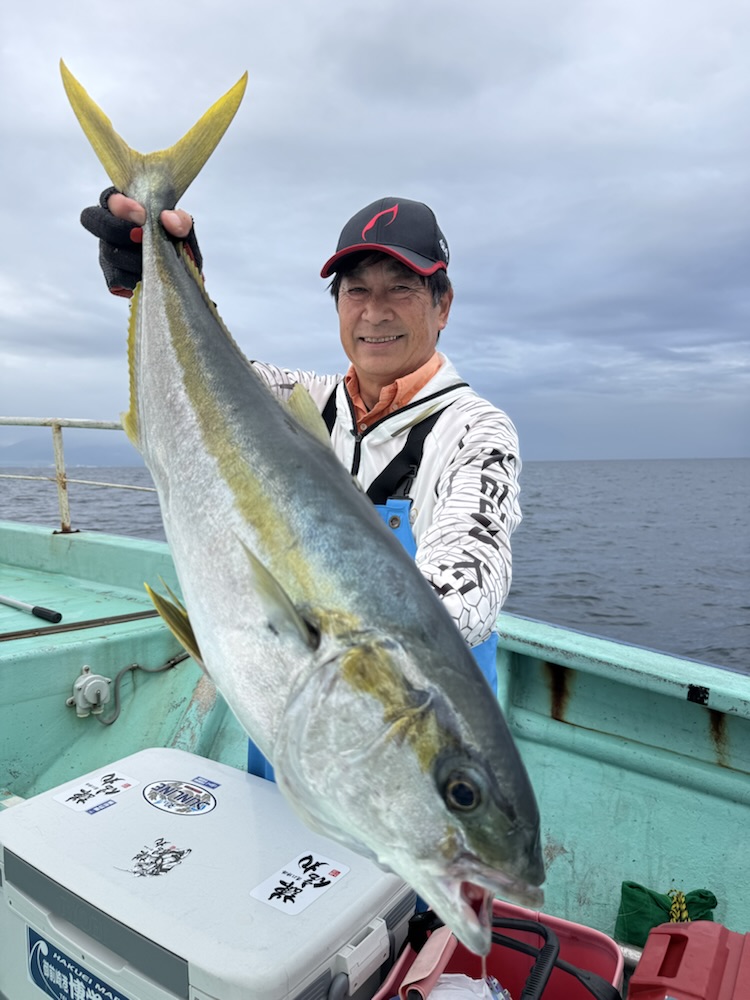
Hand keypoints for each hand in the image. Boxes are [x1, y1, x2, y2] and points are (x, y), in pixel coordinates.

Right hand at [80, 187, 202, 296]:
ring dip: (133, 257)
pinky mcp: (112, 277)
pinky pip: (116, 277)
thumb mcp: (184, 231)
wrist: (182, 277)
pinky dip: (134, 277)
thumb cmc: (177, 245)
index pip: (109, 199)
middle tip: (142, 237)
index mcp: (125, 209)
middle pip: (97, 222)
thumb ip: (180, 221)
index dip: (120, 204)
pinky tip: (148, 276)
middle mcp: (110, 228)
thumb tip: (168, 218)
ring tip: (154, 260)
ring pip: (109, 253)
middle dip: (120, 230)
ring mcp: (108, 253)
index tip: (142, 214)